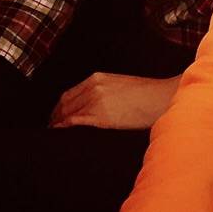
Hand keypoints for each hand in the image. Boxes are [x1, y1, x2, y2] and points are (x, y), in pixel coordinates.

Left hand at [49, 73, 179, 130]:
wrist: (162, 97)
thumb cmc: (147, 95)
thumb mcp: (121, 86)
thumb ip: (105, 92)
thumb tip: (98, 105)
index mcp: (97, 78)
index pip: (70, 93)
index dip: (59, 106)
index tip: (56, 114)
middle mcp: (93, 87)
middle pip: (65, 103)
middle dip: (55, 115)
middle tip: (50, 126)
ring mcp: (96, 100)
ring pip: (67, 112)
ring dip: (57, 123)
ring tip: (53, 132)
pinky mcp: (101, 115)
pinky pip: (75, 121)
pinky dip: (64, 126)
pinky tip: (59, 133)